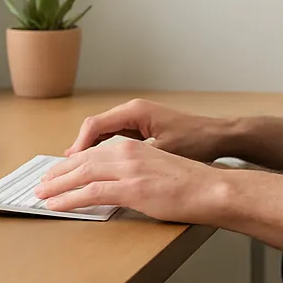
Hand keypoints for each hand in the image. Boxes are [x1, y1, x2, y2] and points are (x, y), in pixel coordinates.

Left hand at [35, 138, 220, 221]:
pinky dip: (68, 199)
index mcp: (135, 146)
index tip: (58, 171)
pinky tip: (55, 205)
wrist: (212, 189)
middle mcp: (128, 153)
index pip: (94, 151)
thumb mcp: (160, 169)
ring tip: (41, 195)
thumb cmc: (193, 183)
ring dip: (57, 185)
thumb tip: (119, 185)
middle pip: (83, 160)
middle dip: (58, 172)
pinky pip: (90, 192)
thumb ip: (137, 171)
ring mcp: (129, 170)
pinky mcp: (131, 189)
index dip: (72, 162)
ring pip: (81, 174)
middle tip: (42, 183)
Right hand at [65, 98, 228, 159]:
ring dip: (89, 151)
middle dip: (78, 149)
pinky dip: (103, 151)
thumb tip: (106, 172)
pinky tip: (96, 166)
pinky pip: (115, 138)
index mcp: (135, 112)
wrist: (220, 136)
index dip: (79, 147)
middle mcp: (133, 111)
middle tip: (62, 170)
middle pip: (94, 129)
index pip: (94, 126)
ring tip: (73, 170)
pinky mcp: (143, 128)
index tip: (68, 165)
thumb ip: (133, 160)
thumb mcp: (162, 153)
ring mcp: (138, 119)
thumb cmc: (196, 141)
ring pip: (103, 134)